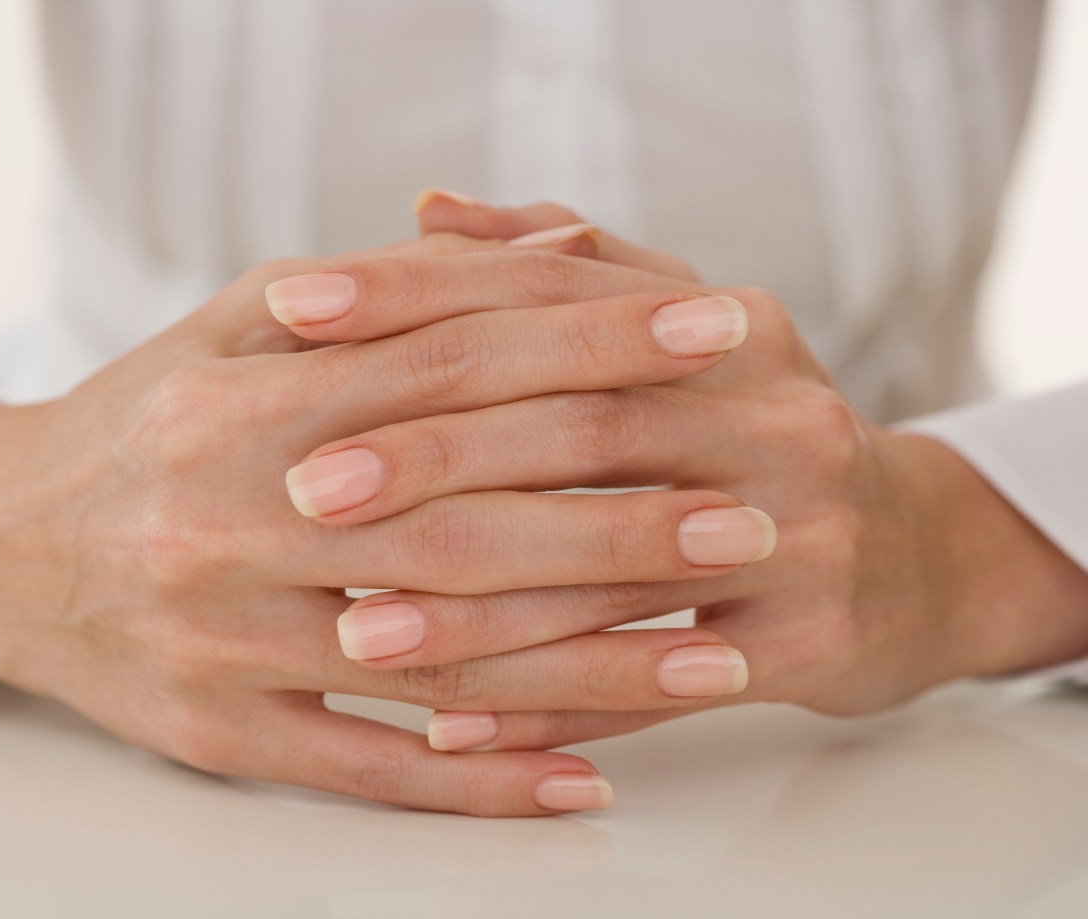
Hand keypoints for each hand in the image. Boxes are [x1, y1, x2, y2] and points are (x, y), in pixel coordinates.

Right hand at [0, 233, 765, 814]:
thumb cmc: (148, 418)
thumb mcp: (241, 325)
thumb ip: (395, 291)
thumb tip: (557, 248)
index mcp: (249, 401)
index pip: (455, 362)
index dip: (593, 345)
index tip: (713, 335)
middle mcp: (240, 521)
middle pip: (467, 519)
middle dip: (623, 520)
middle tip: (753, 520)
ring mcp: (232, 640)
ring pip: (442, 661)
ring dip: (593, 669)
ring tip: (721, 661)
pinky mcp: (224, 731)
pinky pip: (369, 769)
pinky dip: (485, 787)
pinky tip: (590, 782)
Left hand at [273, 194, 1087, 753]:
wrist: (908, 552)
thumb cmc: (750, 436)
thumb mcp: (681, 336)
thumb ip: (565, 269)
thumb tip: (430, 209)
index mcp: (727, 323)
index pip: (553, 291)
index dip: (420, 296)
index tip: (294, 306)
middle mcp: (776, 412)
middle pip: (582, 426)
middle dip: (436, 455)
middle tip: (304, 489)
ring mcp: (805, 531)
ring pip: (612, 571)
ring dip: (479, 610)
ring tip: (356, 632)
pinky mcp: (811, 639)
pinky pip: (656, 685)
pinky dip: (553, 706)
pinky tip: (454, 730)